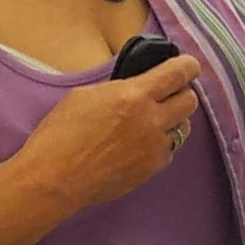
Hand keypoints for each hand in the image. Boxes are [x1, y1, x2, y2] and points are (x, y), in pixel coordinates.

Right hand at [18, 55, 201, 210]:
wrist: (55, 178)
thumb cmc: (61, 134)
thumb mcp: (87, 95)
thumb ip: (120, 88)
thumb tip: (137, 87)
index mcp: (134, 96)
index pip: (178, 74)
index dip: (188, 66)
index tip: (189, 66)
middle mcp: (152, 121)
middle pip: (190, 101)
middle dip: (180, 94)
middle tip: (165, 95)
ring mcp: (155, 148)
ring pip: (183, 128)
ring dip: (172, 121)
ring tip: (148, 122)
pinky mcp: (152, 169)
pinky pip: (169, 151)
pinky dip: (159, 145)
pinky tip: (138, 146)